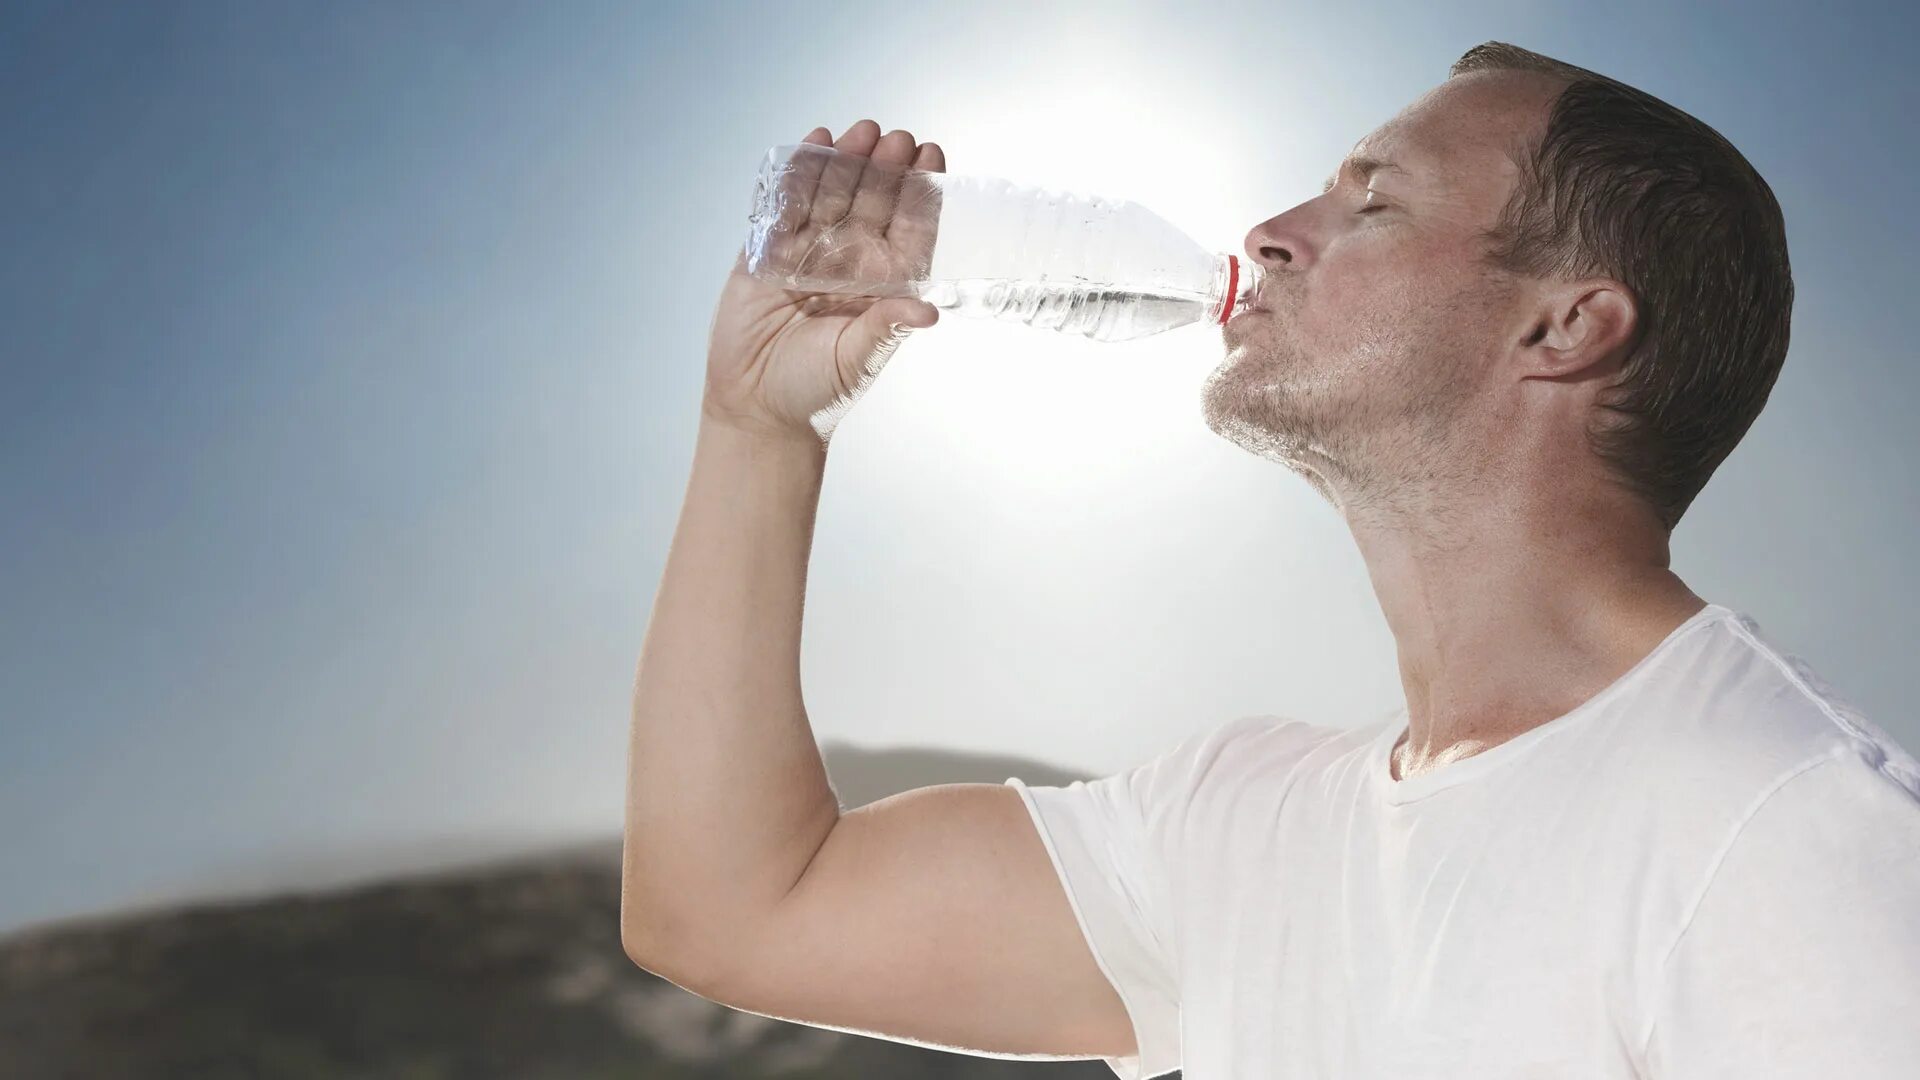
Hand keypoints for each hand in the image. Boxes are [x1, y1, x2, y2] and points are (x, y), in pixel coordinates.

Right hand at [703, 120, 944, 446]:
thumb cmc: (816, 390)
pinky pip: (784, 204)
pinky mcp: (766, 250)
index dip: (920, 193)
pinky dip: (797, 173)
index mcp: (882, 283)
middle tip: (897, 138)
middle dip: (885, 169)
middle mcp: (850, 261)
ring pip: (830, 196)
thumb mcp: (858, 357)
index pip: (908, 228)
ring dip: (845, 162)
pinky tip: (814, 142)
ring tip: (861, 131)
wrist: (756, 407)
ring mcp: (808, 251)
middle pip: (871, 203)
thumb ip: (888, 326)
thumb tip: (929, 311)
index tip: (932, 156)